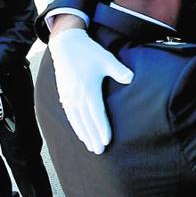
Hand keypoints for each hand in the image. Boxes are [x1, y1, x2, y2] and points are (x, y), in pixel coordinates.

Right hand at [50, 27, 133, 153]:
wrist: (66, 45)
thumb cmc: (89, 53)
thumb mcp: (106, 59)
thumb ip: (119, 71)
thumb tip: (131, 79)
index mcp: (88, 90)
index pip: (96, 114)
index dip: (102, 128)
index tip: (107, 140)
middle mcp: (77, 96)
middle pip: (86, 122)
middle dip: (93, 137)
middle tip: (100, 151)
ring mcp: (69, 97)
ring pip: (77, 121)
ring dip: (84, 134)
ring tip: (90, 146)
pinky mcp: (64, 95)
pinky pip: (70, 115)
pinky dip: (75, 126)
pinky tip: (80, 133)